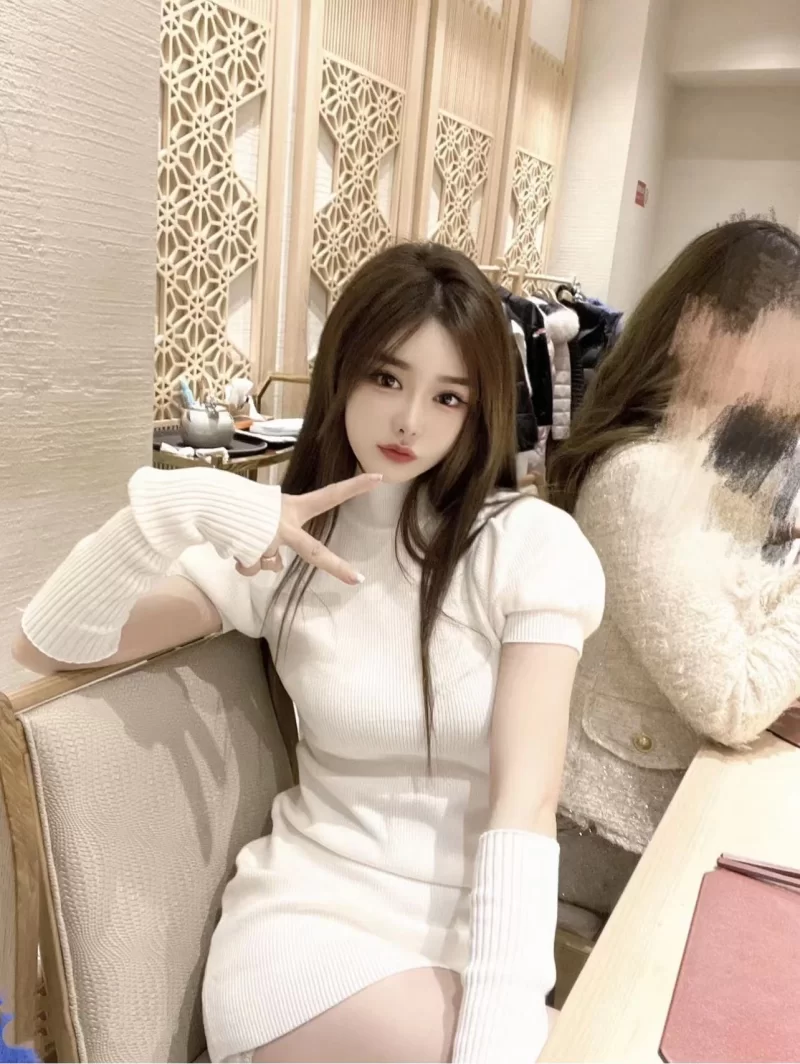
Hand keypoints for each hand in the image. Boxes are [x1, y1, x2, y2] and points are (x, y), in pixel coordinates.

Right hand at [235, 473, 381, 584]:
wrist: (207, 500)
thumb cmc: (237, 502)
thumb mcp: (264, 509)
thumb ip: (277, 533)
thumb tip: (273, 564)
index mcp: (292, 507)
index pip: (329, 495)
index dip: (354, 487)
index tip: (378, 479)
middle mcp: (285, 525)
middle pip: (314, 552)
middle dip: (336, 567)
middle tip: (357, 580)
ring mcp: (270, 542)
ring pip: (271, 564)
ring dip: (256, 556)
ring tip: (242, 537)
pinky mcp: (253, 554)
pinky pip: (251, 567)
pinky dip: (241, 561)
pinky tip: (232, 545)